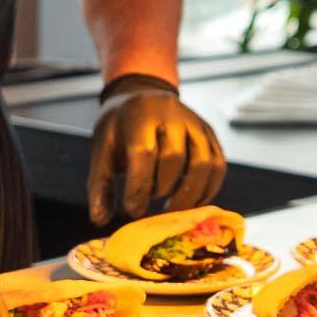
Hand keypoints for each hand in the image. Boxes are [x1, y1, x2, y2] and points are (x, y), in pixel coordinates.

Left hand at [85, 73, 227, 224]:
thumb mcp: (102, 149)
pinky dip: (207, 190)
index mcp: (140, 115)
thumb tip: (99, 219)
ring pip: (203, 164)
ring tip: (170, 209)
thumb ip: (100, 183)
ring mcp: (195, 124)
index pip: (143, 152)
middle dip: (161, 189)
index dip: (139, 186)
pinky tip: (190, 203)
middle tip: (149, 205)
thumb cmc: (121, 128)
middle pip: (174, 158)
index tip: (132, 210)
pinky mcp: (210, 135)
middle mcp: (172, 115)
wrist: (143, 97)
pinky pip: (218, 166)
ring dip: (188, 195)